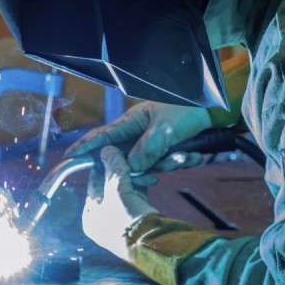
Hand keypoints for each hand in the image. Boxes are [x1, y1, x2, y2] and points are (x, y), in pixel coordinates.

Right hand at [65, 101, 211, 177]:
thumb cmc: (188, 109)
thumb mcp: (166, 129)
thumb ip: (147, 149)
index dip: (85, 147)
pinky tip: (195, 155)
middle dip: (143, 167)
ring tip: (187, 154)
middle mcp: (138, 133)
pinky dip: (181, 161)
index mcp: (132, 121)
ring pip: (149, 165)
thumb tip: (131, 167)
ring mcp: (151, 142)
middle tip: (150, 174)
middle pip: (125, 158)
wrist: (215, 111)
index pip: (103, 136)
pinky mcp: (166, 150)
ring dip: (170, 162)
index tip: (68, 158)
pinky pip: (165, 164)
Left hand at [82, 146, 157, 260]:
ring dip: (133, 178)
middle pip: (110, 188)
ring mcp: (121, 222)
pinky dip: (141, 187)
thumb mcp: (115, 189)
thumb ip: (111, 167)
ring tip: (140, 166)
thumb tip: (106, 148)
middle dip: (121, 172)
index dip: (102, 167)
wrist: (151, 243)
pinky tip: (149, 176)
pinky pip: (137, 198)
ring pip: (125, 192)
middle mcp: (102, 222)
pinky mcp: (138, 221)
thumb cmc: (125, 219)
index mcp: (89, 218)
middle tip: (127, 157)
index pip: (93, 185)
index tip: (110, 153)